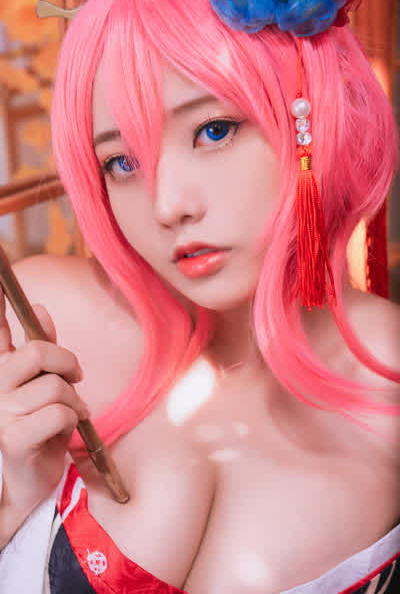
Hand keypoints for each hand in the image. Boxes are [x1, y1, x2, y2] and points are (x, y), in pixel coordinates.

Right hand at [0, 285, 87, 526]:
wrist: (31, 481)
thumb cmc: (41, 427)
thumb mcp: (45, 384)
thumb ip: (42, 347)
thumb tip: (39, 308)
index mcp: (1, 368)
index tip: (0, 269)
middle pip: (38, 352)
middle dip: (68, 364)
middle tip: (75, 379)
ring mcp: (1, 412)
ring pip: (56, 386)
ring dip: (74, 400)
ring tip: (72, 411)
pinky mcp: (14, 437)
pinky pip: (60, 412)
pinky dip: (74, 418)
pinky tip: (69, 427)